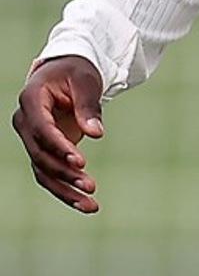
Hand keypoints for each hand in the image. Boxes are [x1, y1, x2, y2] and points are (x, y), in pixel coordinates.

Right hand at [12, 56, 104, 213]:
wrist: (68, 71)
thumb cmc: (77, 71)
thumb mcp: (86, 81)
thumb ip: (88, 106)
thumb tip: (96, 133)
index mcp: (31, 100)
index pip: (41, 129)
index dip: (59, 146)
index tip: (81, 161)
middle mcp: (26, 123)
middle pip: (40, 155)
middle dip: (65, 173)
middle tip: (91, 186)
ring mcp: (33, 139)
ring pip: (43, 171)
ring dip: (65, 190)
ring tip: (91, 204)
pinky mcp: (44, 150)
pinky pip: (50, 174)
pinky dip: (66, 190)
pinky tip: (86, 204)